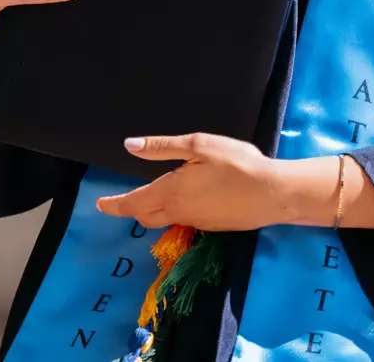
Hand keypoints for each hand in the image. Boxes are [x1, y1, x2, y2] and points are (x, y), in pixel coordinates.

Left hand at [93, 134, 298, 231]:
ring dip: (153, 212)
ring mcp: (197, 222)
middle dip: (131, 210)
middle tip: (122, 202)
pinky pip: (185, 221)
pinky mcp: (213, 227)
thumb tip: (130, 146)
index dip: (115, 205)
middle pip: (146, 216)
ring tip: (150, 198)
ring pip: (166, 220)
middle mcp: (180, 212)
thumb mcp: (198, 146)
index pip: (133, 203)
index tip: (100, 205)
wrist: (273, 194)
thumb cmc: (236, 164)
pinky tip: (186, 200)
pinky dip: (175, 212)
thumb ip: (162, 148)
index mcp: (170, 192)